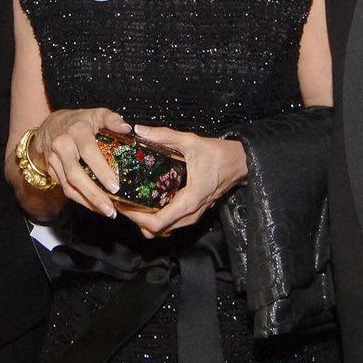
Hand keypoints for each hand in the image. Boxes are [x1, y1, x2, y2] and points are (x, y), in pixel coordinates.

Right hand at [33, 108, 132, 217]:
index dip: (101, 170)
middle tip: (111, 207)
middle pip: (75, 174)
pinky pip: (65, 189)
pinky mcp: (52, 172)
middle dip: (93, 193)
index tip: (115, 186)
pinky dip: (81, 201)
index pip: (88, 152)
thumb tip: (127, 129)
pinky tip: (96, 207)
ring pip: (68, 185)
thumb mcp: (96, 114)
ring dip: (88, 201)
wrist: (49, 127)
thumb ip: (112, 119)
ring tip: (107, 211)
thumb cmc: (79, 121)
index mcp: (77, 131)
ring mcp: (54, 160)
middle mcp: (62, 145)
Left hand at [117, 125, 246, 238]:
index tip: (123, 205)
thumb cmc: (219, 155)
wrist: (240, 163)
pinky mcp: (193, 212)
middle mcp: (190, 214)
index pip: (158, 223)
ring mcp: (193, 215)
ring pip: (164, 230)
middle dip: (137, 220)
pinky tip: (148, 201)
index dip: (136, 218)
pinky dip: (157, 219)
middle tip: (122, 202)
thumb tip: (139, 130)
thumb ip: (164, 136)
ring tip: (131, 202)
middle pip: (157, 231)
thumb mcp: (191, 141)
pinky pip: (171, 223)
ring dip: (146, 221)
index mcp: (189, 201)